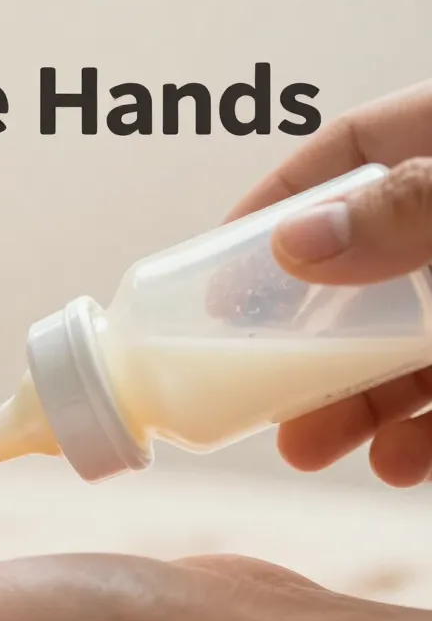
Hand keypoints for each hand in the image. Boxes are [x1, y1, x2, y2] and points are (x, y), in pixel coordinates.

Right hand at [223, 79, 431, 485]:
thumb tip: (294, 243)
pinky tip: (396, 461)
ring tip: (305, 446)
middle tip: (244, 385)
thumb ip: (410, 206)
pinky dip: (423, 434)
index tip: (209, 267)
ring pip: (405, 347)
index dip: (270, 207)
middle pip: (361, 274)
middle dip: (299, 339)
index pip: (344, 158)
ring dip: (349, 402)